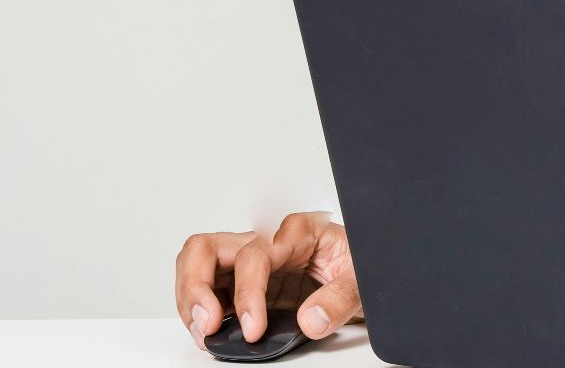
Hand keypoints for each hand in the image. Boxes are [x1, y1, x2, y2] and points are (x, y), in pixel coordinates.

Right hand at [175, 210, 362, 351]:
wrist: (373, 274)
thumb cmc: (365, 266)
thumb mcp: (363, 280)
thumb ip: (339, 298)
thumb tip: (311, 319)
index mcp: (297, 232)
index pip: (253, 256)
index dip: (247, 294)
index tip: (252, 327)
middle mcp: (268, 242)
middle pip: (207, 248)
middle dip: (196, 286)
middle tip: (206, 323)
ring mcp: (253, 262)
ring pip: (199, 265)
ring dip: (191, 299)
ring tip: (204, 332)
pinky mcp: (247, 284)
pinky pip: (210, 289)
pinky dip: (199, 310)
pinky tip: (210, 330)